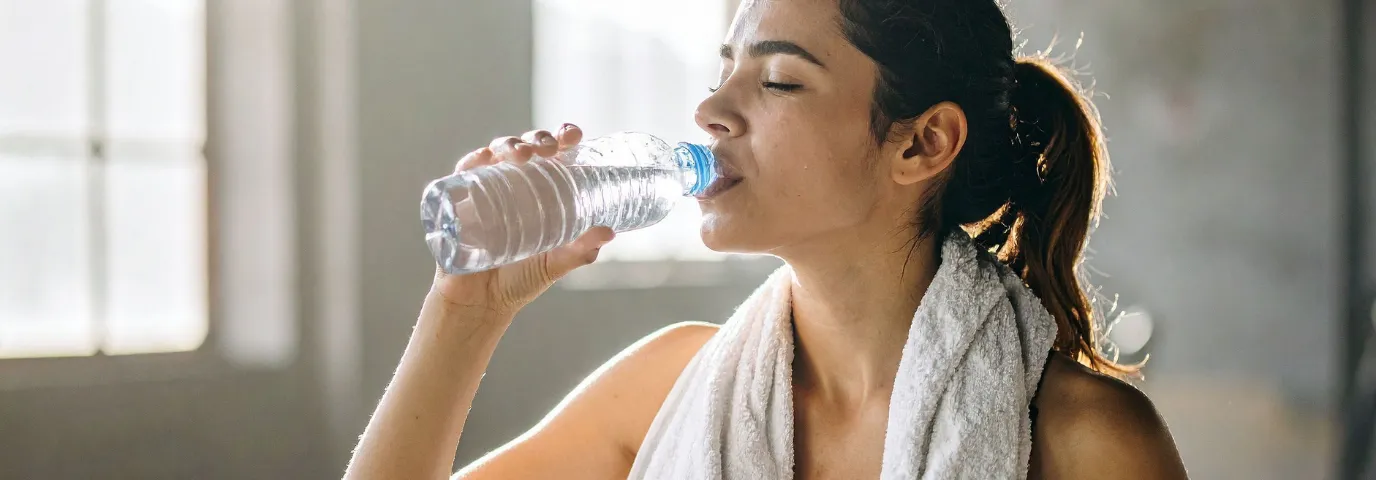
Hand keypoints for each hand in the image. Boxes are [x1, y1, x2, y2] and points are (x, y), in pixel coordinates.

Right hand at [428, 124, 614, 318]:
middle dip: (537, 138)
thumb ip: (581, 250)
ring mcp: (484, 191)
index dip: (561, 138)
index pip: (551, 155)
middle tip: (549, 149)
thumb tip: (609, 231)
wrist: (481, 305)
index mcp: (538, 192)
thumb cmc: (519, 280)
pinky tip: (483, 159)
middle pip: (524, 148)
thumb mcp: (555, 264)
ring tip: (523, 155)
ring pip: (494, 153)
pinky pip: (462, 174)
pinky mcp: (458, 203)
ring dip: (508, 145)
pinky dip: (472, 161)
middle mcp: (511, 186)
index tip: (573, 135)